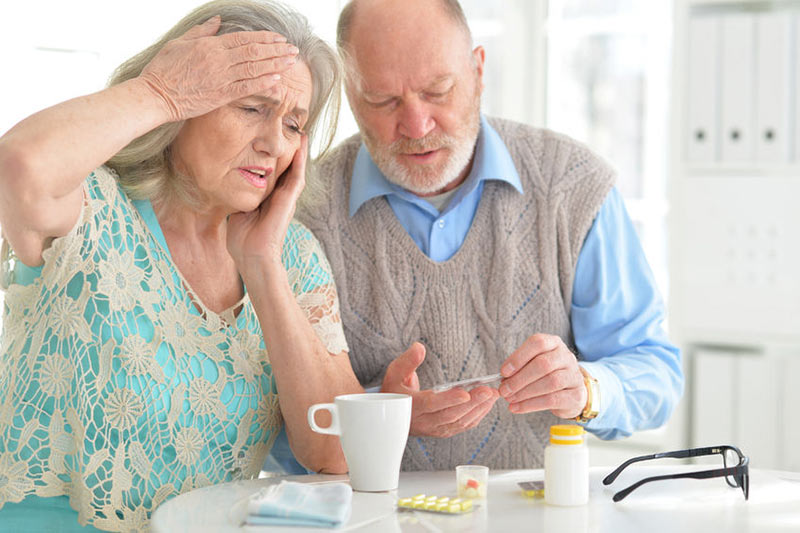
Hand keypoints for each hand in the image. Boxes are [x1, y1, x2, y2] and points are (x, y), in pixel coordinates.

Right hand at [139, 15, 298, 121]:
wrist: (155, 96)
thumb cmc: (164, 70)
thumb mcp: (180, 43)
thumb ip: (202, 31)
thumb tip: (217, 20)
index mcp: (210, 45)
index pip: (244, 38)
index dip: (264, 38)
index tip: (279, 38)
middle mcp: (219, 60)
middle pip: (254, 52)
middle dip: (276, 49)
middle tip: (292, 49)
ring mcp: (221, 78)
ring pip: (254, 68)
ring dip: (276, 64)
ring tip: (291, 61)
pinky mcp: (221, 95)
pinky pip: (247, 87)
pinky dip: (264, 82)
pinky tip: (278, 80)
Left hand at [227, 135, 306, 269]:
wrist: (251, 255)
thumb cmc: (242, 239)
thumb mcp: (237, 211)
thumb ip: (238, 196)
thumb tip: (227, 184)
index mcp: (268, 199)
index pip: (273, 173)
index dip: (274, 156)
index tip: (272, 138)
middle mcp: (280, 196)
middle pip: (287, 167)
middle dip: (289, 149)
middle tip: (291, 127)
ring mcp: (286, 198)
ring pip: (295, 168)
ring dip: (299, 150)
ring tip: (300, 130)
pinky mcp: (289, 200)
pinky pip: (297, 175)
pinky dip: (301, 160)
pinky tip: (302, 144)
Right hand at [381, 343, 499, 437]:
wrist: (390, 416)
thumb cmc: (394, 392)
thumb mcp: (395, 373)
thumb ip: (408, 360)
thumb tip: (420, 347)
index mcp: (411, 406)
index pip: (431, 404)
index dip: (449, 399)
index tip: (465, 393)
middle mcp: (423, 421)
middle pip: (450, 415)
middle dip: (472, 403)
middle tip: (489, 391)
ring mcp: (433, 429)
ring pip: (458, 422)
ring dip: (478, 410)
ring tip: (492, 396)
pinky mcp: (442, 432)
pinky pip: (461, 426)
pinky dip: (476, 417)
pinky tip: (486, 406)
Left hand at [498, 333, 585, 418]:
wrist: (571, 392)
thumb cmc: (547, 375)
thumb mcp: (534, 364)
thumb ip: (520, 367)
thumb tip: (503, 378)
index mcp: (554, 343)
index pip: (537, 343)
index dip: (518, 357)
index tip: (503, 372)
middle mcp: (566, 357)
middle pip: (543, 364)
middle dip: (519, 379)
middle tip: (504, 390)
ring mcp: (574, 376)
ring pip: (550, 382)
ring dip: (525, 393)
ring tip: (510, 399)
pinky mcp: (576, 395)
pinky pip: (552, 400)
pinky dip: (531, 405)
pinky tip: (518, 408)